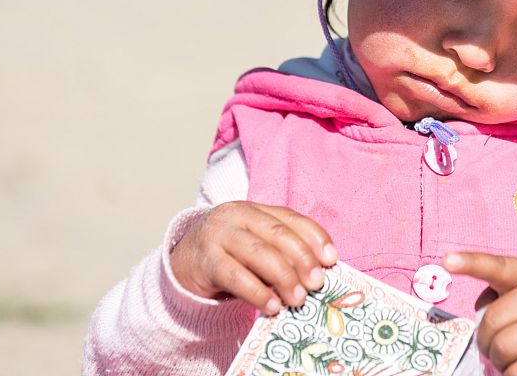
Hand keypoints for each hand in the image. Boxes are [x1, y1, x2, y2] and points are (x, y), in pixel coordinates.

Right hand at [170, 201, 337, 313]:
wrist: (185, 263)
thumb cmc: (231, 256)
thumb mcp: (257, 248)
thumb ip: (283, 254)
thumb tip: (318, 276)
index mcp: (256, 209)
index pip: (291, 218)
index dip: (315, 238)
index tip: (332, 259)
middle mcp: (238, 215)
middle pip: (278, 234)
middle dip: (302, 259)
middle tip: (317, 283)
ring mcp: (219, 235)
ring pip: (259, 253)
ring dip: (283, 278)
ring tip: (298, 300)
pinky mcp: (205, 259)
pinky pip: (235, 276)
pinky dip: (257, 292)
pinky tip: (271, 307)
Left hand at [444, 252, 516, 375]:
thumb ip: (502, 291)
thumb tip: (480, 312)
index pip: (497, 266)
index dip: (471, 262)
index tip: (448, 259)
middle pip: (491, 322)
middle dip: (484, 337)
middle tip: (493, 341)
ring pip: (501, 350)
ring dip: (497, 358)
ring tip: (511, 353)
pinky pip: (516, 373)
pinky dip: (511, 374)